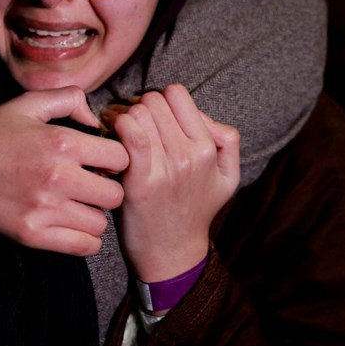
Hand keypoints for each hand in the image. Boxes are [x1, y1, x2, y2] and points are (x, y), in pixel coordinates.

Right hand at [0, 86, 129, 255]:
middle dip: (107, 188)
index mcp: (61, 141)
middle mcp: (57, 176)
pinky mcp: (29, 234)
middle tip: (90, 185)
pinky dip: (82, 239)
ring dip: (92, 214)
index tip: (100, 161)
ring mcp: (43, 209)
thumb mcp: (27, 104)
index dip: (114, 158)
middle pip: (115, 194)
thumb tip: (95, 118)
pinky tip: (69, 224)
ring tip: (76, 204)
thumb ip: (68, 99)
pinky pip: (82, 247)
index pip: (120, 157)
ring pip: (100, 223)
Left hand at [105, 83, 239, 281]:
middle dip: (141, 107)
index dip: (162, 100)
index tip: (156, 117)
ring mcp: (165, 169)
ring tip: (124, 134)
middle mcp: (189, 155)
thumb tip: (204, 115)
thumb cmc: (196, 208)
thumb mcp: (229, 176)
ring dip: (124, 117)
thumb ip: (227, 139)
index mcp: (208, 149)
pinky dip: (118, 129)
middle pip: (154, 100)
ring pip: (137, 112)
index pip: (177, 93)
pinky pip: (130, 134)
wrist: (172, 252)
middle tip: (137, 125)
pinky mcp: (139, 182)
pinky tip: (116, 141)